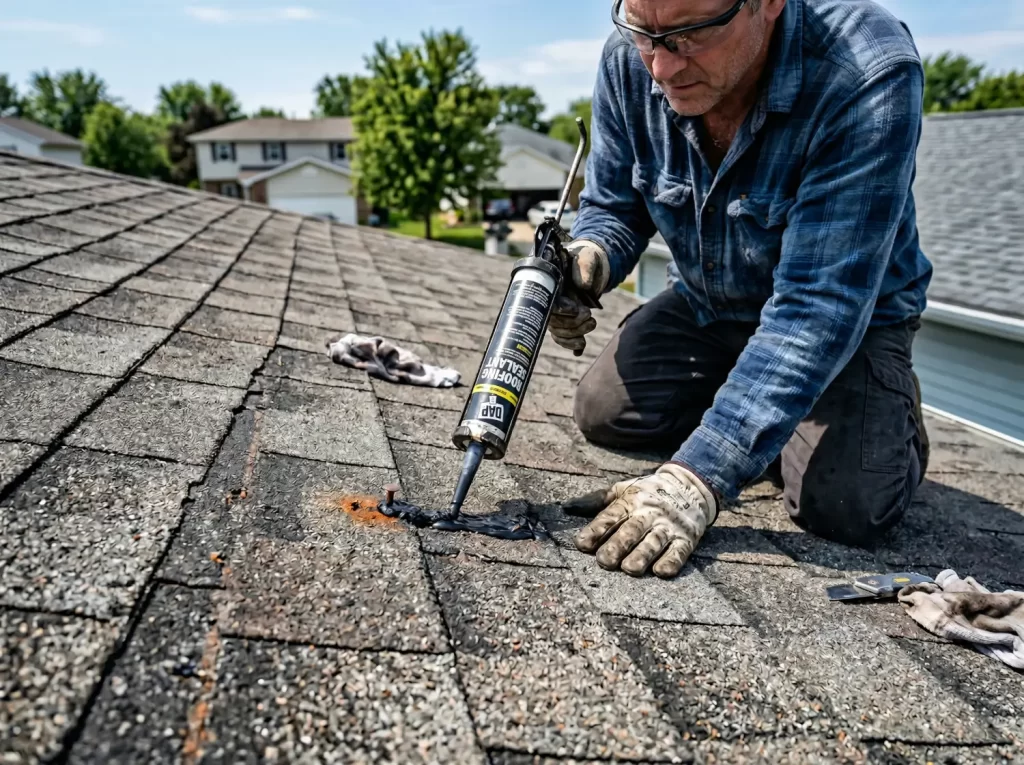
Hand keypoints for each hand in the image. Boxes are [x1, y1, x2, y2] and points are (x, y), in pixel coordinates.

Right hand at [548, 239, 609, 352]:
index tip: (577, 309)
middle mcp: (551, 300)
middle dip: (572, 323)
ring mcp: (557, 312)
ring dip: (575, 334)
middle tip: (589, 316)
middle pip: (553, 321)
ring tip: (592, 324)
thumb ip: (584, 268)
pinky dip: (571, 345)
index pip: (548, 303)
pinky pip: (562, 338)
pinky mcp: (566, 321)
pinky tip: (580, 348)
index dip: (561, 310)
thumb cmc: (588, 258)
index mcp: (551, 285)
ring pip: (558, 332)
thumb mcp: (588, 257)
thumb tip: (582, 286)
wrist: (594, 266)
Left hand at [572, 463, 716, 577]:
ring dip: (642, 555)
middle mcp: (649, 513)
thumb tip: (566, 508)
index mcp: (631, 501)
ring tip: (630, 568)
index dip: (596, 530)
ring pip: (654, 542)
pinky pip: (679, 551)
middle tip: (605, 561)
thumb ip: (595, 501)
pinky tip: (661, 571)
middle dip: (618, 545)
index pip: (611, 516)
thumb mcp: (622, 490)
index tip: (583, 544)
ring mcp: (669, 526)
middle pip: (632, 530)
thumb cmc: (647, 493)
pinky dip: (671, 561)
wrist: (690, 486)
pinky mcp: (687, 538)